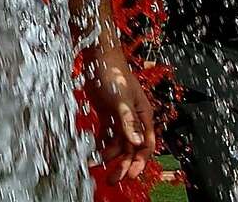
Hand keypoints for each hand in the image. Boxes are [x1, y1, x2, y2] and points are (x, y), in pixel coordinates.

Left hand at [85, 41, 155, 180]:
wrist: (98, 58)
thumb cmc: (114, 73)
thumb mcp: (122, 99)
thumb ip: (128, 121)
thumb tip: (136, 142)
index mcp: (143, 115)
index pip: (146, 144)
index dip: (140, 161)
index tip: (132, 174)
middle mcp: (134, 119)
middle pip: (131, 148)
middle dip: (124, 164)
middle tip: (113, 179)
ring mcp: (120, 118)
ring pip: (118, 144)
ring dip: (109, 156)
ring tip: (95, 165)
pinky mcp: (107, 115)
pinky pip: (106, 135)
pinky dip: (100, 145)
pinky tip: (91, 153)